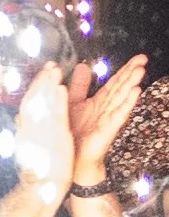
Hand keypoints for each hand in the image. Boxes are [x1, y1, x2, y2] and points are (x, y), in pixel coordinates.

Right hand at [13, 63, 78, 190]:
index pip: (28, 104)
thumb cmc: (37, 169)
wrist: (41, 187)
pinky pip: (56, 117)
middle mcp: (30, 128)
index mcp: (25, 129)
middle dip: (42, 81)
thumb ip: (25, 130)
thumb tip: (19, 118)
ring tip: (56, 69)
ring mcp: (42, 132)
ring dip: (49, 85)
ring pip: (44, 104)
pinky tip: (62, 89)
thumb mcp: (28, 146)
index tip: (42, 73)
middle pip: (34, 100)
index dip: (35, 87)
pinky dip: (58, 102)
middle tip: (50, 64)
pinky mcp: (54, 138)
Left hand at [69, 54, 144, 180]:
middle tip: (143, 58)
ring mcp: (109, 118)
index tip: (139, 57)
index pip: (115, 82)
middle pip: (121, 87)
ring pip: (122, 98)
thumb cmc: (75, 132)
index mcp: (99, 102)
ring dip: (131, 83)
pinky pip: (118, 114)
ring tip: (141, 70)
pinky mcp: (108, 129)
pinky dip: (127, 103)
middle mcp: (107, 108)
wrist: (74, 159)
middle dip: (132, 72)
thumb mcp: (74, 104)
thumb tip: (83, 66)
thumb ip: (79, 86)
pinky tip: (136, 92)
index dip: (125, 69)